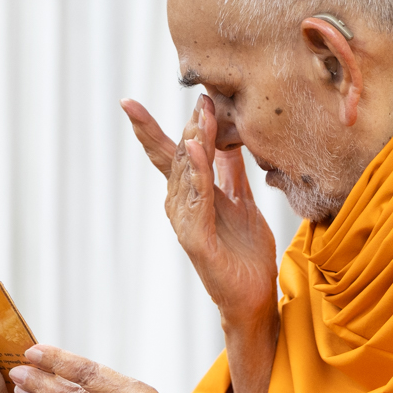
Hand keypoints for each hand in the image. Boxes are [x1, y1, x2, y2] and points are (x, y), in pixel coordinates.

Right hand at [122, 97, 277, 324]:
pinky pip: (196, 200)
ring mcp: (185, 222)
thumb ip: (230, 171)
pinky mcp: (196, 239)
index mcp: (190, 194)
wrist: (255, 295)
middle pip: (175, 158)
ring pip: (184, 174)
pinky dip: (196, 174)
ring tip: (200, 116)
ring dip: (192, 144)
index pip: (170, 154)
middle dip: (186, 126)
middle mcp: (180, 205)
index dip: (153, 127)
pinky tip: (198, 151)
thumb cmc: (247, 252)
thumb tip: (226, 137)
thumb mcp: (242, 201)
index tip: (137, 101)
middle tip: (201, 97)